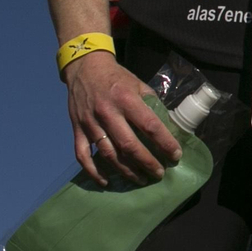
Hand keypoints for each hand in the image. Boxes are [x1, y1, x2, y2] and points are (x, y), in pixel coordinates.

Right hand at [63, 52, 181, 186]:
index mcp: (126, 99)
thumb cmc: (116, 77)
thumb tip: (167, 125)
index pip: (150, 125)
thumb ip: (151, 103)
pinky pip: (82, 156)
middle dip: (146, 162)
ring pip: (108, 154)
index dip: (164, 142)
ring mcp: (90, 123)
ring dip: (125, 170)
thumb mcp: (138, 83)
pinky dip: (93, 171)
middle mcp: (108, 113)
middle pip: (129, 145)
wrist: (85, 68)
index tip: (175, 155)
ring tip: (140, 179)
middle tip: (159, 173)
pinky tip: (106, 182)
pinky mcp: (76, 130)